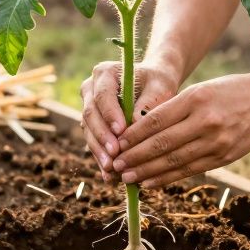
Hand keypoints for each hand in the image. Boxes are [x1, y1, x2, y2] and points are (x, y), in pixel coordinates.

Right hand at [80, 59, 180, 179]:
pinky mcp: (92, 125)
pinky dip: (102, 158)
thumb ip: (149, 101)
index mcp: (104, 74)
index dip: (109, 114)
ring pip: (88, 131)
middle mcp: (90, 89)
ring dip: (99, 151)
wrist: (153, 84)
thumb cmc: (158, 82)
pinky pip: (94, 142)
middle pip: (90, 114)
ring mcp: (89, 107)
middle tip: (115, 155)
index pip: (102, 95)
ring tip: (111, 169)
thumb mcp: (160, 86)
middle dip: (102, 137)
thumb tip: (136, 124)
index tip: (121, 131)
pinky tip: (110, 176)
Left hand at [111, 71, 249, 187]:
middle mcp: (206, 121)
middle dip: (135, 157)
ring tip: (128, 177)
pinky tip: (150, 182)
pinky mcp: (224, 157)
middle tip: (116, 165)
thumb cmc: (227, 91)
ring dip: (147, 172)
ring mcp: (217, 142)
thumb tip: (138, 131)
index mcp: (195, 99)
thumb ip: (172, 109)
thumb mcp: (199, 90)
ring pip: (174, 161)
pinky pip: (189, 170)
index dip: (134, 135)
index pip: (156, 120)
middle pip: (162, 144)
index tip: (117, 144)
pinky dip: (167, 178)